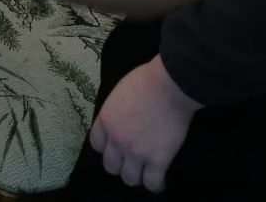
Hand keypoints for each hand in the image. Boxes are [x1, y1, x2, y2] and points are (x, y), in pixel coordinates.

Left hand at [89, 56, 199, 192]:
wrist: (169, 86)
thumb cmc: (145, 81)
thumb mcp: (119, 92)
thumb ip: (116, 111)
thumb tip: (121, 119)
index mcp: (106, 120)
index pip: (96, 145)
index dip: (106, 148)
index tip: (114, 148)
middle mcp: (117, 140)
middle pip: (111, 166)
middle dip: (120, 165)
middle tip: (131, 161)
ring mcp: (136, 153)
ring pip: (129, 179)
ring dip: (136, 176)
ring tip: (145, 172)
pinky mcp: (157, 161)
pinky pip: (152, 184)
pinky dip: (156, 185)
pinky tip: (160, 180)